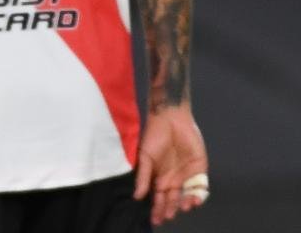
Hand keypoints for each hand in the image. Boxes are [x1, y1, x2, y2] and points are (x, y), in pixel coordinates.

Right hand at [134, 105, 208, 224]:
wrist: (169, 118)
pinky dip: (199, 194)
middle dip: (171, 210)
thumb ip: (143, 177)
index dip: (157, 209)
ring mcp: (187, 174)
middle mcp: (173, 179)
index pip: (159, 198)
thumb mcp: (145, 157)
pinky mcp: (199, 168)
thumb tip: (137, 196)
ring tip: (183, 208)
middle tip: (168, 217)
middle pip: (173, 199)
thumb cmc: (154, 135)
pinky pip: (200, 186)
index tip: (155, 220)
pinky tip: (195, 200)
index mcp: (159, 177)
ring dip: (186, 203)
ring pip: (188, 195)